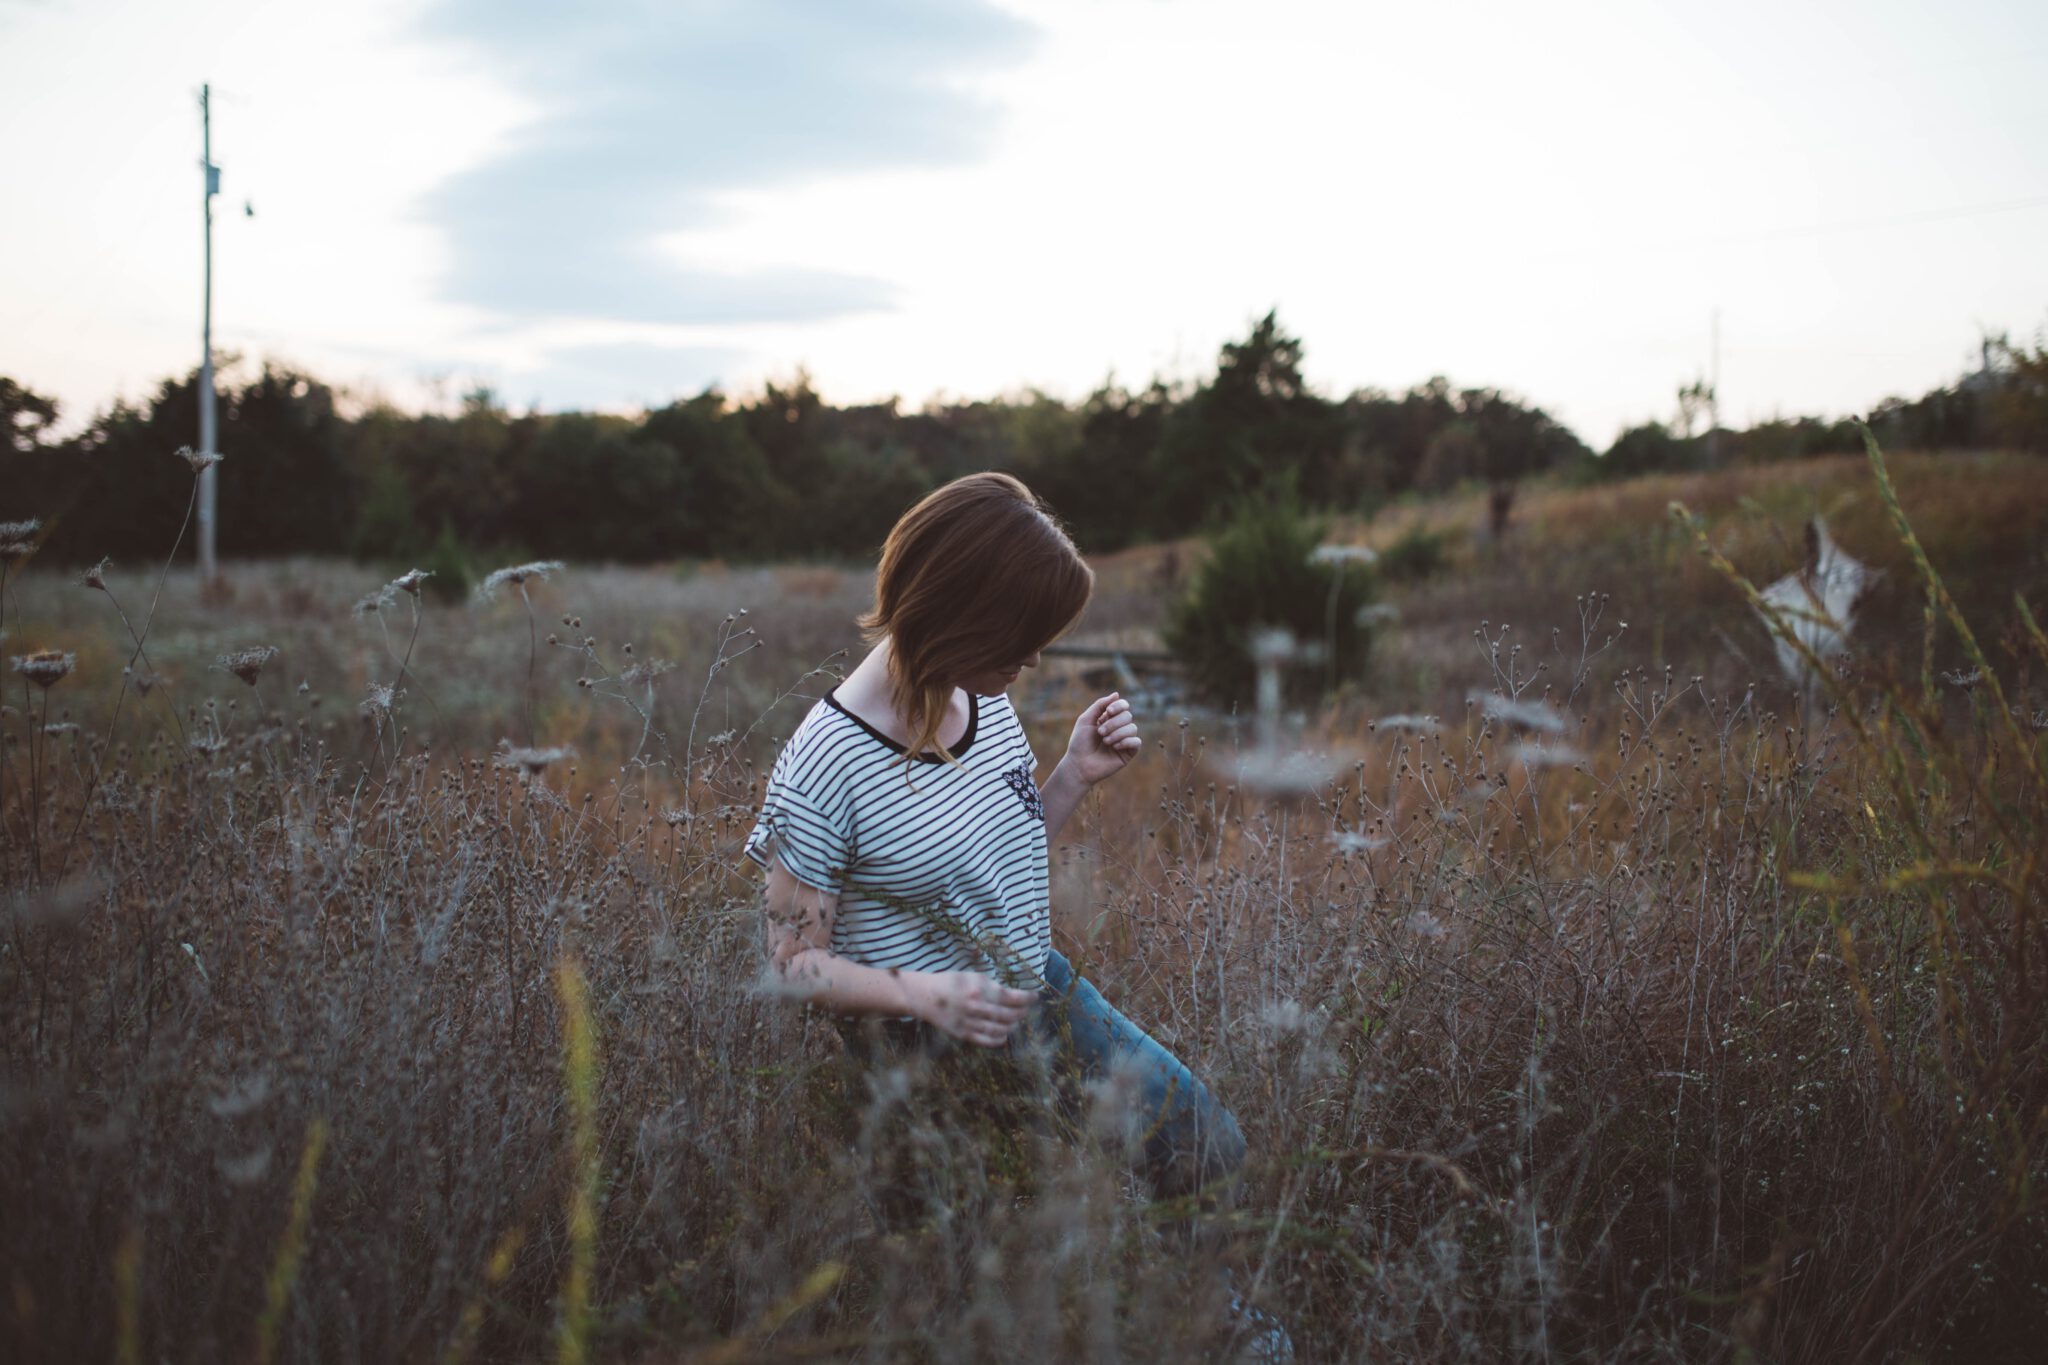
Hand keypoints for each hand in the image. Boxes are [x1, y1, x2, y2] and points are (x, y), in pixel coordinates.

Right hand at [909, 970, 1035, 1047]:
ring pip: (1001, 1029)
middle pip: (1009, 1014)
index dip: (1027, 998)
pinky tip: (1004, 1033)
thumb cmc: (951, 983)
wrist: (925, 997)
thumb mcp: (972, 976)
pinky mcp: (963, 1034)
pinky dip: (1000, 1038)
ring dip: (1013, 1025)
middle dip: (1022, 1012)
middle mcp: (976, 1006)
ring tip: (1016, 1020)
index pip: (1011, 997)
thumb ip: (992, 985)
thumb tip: (1014, 994)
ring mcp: (970, 1022)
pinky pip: (988, 1040)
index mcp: (979, 989)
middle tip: (1026, 1008)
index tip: (1035, 996)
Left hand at [1063, 692, 1141, 786]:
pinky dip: (1126, 741)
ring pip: (1133, 728)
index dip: (1119, 706)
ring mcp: (1124, 740)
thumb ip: (1100, 705)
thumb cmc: (1080, 743)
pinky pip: (1137, 742)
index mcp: (1108, 719)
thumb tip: (1117, 694)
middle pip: (1128, 716)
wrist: (1079, 765)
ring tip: (1105, 741)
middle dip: (1114, 723)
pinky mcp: (1128, 753)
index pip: (1123, 706)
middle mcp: (1118, 728)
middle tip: (1100, 732)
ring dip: (1118, 733)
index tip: (1108, 712)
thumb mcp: (1086, 719)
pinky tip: (1115, 747)